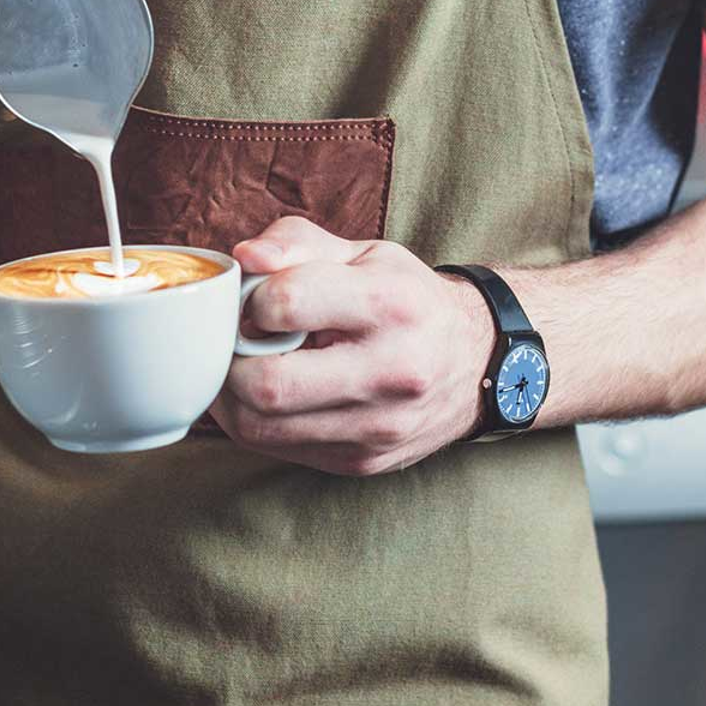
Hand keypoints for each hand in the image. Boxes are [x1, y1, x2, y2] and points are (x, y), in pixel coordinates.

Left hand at [208, 216, 495, 475]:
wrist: (475, 362)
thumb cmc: (404, 298)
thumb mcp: (361, 252)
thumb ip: (295, 243)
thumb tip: (243, 260)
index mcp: (393, 304)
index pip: (286, 304)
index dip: (250, 298)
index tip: (254, 298)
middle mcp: (393, 371)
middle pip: (267, 383)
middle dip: (230, 358)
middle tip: (233, 339)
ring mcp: (378, 426)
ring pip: (260, 426)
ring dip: (230, 394)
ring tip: (240, 364)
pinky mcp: (361, 462)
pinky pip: (276, 448)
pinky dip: (252, 419)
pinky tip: (261, 393)